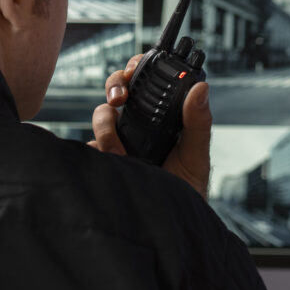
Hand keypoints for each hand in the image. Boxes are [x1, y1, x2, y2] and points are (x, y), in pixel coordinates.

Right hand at [88, 54, 212, 199]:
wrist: (167, 219)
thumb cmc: (186, 187)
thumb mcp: (196, 153)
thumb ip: (198, 121)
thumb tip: (201, 88)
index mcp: (160, 116)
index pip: (146, 81)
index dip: (136, 69)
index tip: (134, 72)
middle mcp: (137, 124)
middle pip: (118, 90)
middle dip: (115, 87)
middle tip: (118, 99)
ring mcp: (117, 141)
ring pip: (101, 116)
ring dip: (107, 130)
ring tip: (121, 153)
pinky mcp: (103, 159)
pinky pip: (88, 146)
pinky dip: (96, 152)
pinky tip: (111, 163)